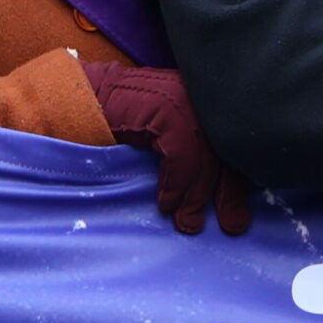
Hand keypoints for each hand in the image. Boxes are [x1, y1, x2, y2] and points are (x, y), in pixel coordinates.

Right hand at [83, 63, 250, 235]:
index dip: (241, 180)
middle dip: (231, 191)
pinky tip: (166, 203)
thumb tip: (223, 195)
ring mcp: (181, 97)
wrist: (82, 101)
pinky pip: (182, 151)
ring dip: (198, 194)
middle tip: (232, 226)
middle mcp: (198, 96)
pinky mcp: (161, 105)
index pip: (234, 142)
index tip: (240, 212)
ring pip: (207, 152)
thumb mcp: (165, 141)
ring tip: (188, 222)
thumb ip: (193, 155)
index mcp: (204, 103)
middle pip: (227, 148)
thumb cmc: (122, 126)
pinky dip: (177, 183)